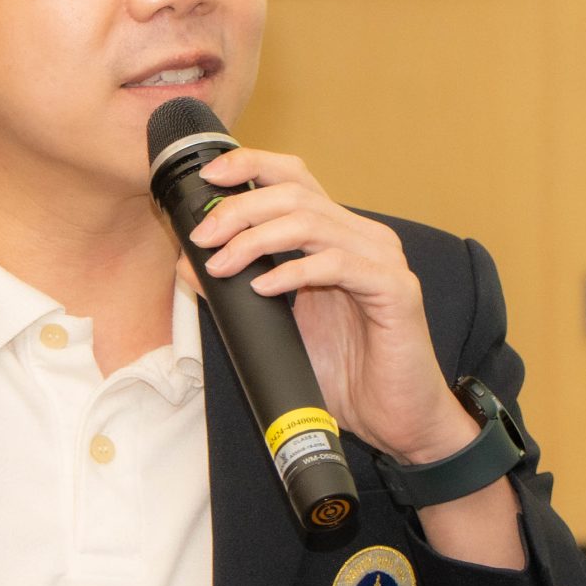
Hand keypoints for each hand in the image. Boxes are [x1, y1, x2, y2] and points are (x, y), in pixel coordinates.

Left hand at [177, 144, 477, 464]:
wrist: (398, 420)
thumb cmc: (346, 374)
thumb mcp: (279, 326)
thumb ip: (238, 290)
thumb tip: (187, 262)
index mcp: (339, 236)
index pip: (294, 179)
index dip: (251, 165)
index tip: (209, 175)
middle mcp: (364, 238)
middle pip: (296, 193)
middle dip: (240, 209)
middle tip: (203, 237)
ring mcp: (382, 261)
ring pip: (311, 222)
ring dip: (256, 239)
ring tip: (223, 265)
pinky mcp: (395, 290)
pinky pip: (337, 265)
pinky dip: (293, 271)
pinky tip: (263, 287)